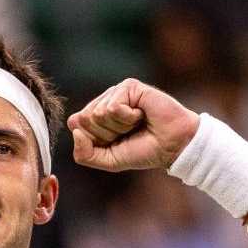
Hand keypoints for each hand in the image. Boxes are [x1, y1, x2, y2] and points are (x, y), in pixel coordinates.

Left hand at [67, 78, 198, 171]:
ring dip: (120, 126)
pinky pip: (113, 107)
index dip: (95, 139)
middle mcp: (103, 101)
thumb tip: (75, 130)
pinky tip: (141, 114)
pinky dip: (128, 118)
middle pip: (84, 119)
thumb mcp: (108, 161)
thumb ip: (85, 154)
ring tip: (137, 123)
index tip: (115, 141)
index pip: (75, 124)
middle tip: (128, 132)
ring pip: (98, 113)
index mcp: (94, 117)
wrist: (172, 145)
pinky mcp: (129, 86)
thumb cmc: (143, 151)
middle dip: (107, 133)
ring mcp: (115, 92)